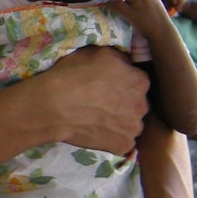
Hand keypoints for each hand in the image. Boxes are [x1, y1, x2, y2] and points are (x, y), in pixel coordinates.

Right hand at [26, 47, 149, 155]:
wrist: (53, 106)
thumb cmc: (73, 75)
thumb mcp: (98, 52)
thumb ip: (119, 57)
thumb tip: (125, 63)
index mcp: (140, 80)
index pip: (137, 82)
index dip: (122, 84)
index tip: (107, 86)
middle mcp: (143, 105)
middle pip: (137, 104)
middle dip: (124, 103)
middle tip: (102, 103)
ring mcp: (134, 128)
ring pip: (131, 124)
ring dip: (120, 122)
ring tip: (98, 120)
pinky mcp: (123, 145)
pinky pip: (122, 142)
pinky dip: (112, 138)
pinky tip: (97, 132)